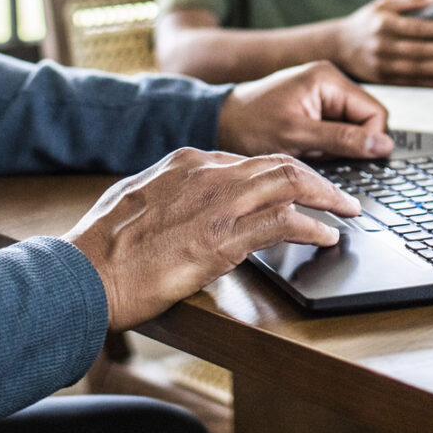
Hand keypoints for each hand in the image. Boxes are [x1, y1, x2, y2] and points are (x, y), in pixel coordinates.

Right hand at [64, 147, 358, 329]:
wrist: (86, 271)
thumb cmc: (102, 244)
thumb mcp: (135, 198)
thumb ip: (166, 191)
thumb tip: (180, 200)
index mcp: (184, 161)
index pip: (249, 160)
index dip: (280, 175)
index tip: (296, 189)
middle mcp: (206, 172)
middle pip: (279, 163)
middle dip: (316, 178)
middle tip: (340, 195)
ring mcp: (217, 202)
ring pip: (289, 181)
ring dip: (326, 195)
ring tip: (346, 209)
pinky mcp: (222, 237)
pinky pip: (283, 222)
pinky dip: (312, 226)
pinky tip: (326, 235)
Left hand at [216, 59, 393, 159]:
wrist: (220, 123)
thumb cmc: (250, 125)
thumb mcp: (298, 137)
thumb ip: (343, 140)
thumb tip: (383, 145)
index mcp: (329, 79)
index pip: (375, 113)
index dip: (368, 141)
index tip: (344, 156)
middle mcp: (330, 81)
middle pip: (366, 121)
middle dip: (348, 144)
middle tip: (316, 150)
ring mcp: (323, 93)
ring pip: (353, 129)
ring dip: (335, 146)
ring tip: (306, 147)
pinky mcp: (316, 107)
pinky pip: (337, 130)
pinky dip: (325, 145)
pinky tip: (305, 146)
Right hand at [332, 0, 432, 85]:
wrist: (339, 45)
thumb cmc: (365, 22)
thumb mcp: (383, 3)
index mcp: (384, 23)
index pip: (416, 27)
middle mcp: (382, 45)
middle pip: (419, 50)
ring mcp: (381, 64)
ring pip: (417, 69)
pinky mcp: (382, 79)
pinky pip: (411, 83)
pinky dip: (431, 83)